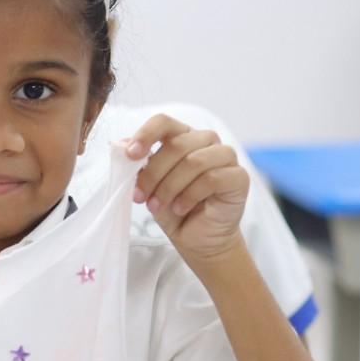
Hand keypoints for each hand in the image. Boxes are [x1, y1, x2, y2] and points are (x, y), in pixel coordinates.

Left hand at [126, 113, 249, 265]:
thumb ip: (138, 164)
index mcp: (182, 136)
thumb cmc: (173, 208)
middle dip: (153, 174)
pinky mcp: (239, 177)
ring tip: (157, 206)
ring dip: (169, 187)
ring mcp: (226, 156)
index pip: (164, 122)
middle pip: (176, 145)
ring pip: (193, 162)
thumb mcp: (148, 186)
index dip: (145, 135)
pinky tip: (180, 208)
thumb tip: (119, 145)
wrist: (197, 238)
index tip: (131, 155)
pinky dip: (189, 196)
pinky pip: (211, 179)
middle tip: (140, 196)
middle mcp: (206, 141)